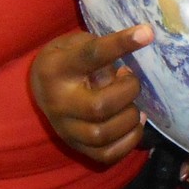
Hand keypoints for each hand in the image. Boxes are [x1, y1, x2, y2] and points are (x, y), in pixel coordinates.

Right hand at [30, 26, 152, 163]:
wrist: (41, 85)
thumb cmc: (68, 59)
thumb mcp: (77, 44)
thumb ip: (101, 50)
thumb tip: (132, 64)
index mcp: (57, 68)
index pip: (92, 55)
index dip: (121, 44)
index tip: (148, 34)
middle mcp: (58, 101)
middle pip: (99, 107)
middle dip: (128, 92)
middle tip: (130, 79)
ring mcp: (64, 128)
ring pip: (102, 134)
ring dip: (129, 118)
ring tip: (132, 104)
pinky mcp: (75, 146)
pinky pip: (107, 154)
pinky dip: (129, 141)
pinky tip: (133, 124)